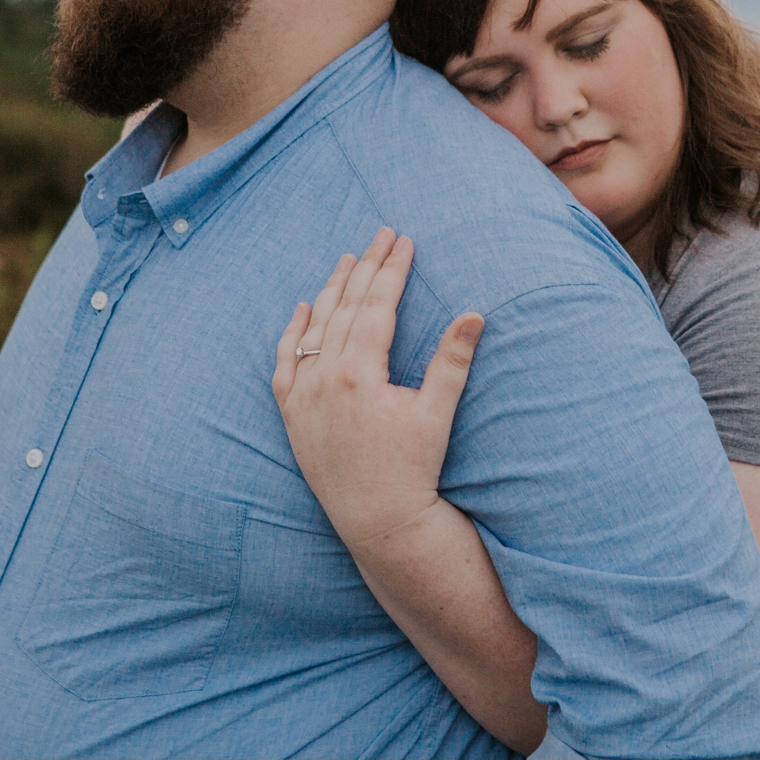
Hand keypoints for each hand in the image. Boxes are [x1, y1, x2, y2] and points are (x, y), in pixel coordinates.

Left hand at [272, 227, 484, 549]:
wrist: (378, 524)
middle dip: (367, 268)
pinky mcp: (292, 416)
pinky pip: (285, 364)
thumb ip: (451, 362)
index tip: (404, 242)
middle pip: (345, 308)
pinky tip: (303, 307)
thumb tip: (474, 314)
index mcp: (359, 376)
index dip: (392, 271)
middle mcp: (324, 381)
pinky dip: (293, 332)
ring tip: (349, 258)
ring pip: (315, 328)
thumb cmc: (413, 471)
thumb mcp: (436, 415)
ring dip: (332, 290)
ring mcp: (303, 397)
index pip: (376, 307)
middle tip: (383, 235)